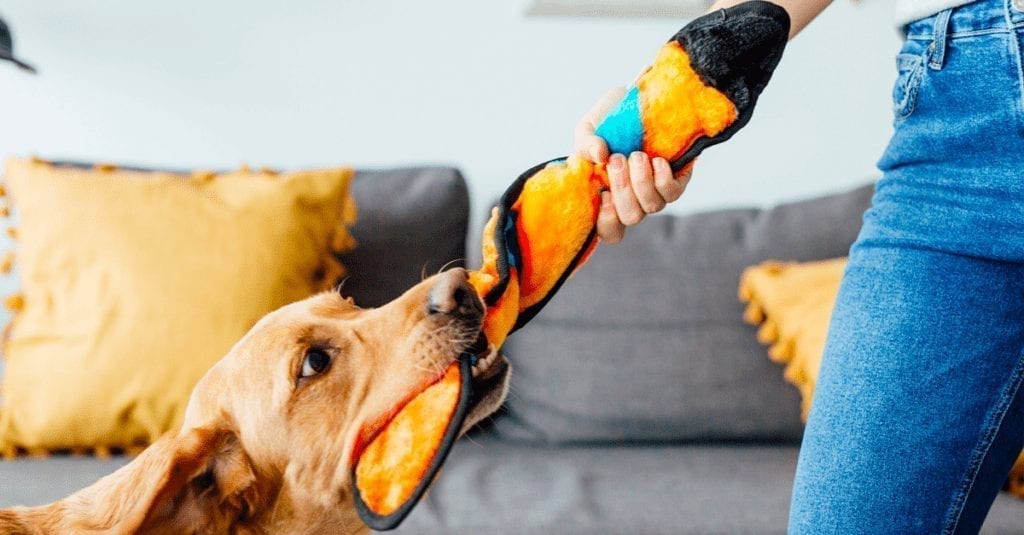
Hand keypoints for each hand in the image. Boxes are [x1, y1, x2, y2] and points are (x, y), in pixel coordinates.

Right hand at [574, 87, 692, 243]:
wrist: (639, 102)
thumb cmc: (609, 121)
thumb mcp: (589, 130)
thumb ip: (586, 145)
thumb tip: (600, 155)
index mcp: (607, 197)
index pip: (609, 231)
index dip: (606, 223)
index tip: (603, 195)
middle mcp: (633, 200)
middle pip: (631, 217)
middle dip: (623, 190)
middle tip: (617, 160)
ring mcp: (655, 192)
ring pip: (652, 206)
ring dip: (641, 182)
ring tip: (636, 155)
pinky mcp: (676, 180)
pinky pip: (672, 193)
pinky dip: (662, 179)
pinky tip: (656, 160)